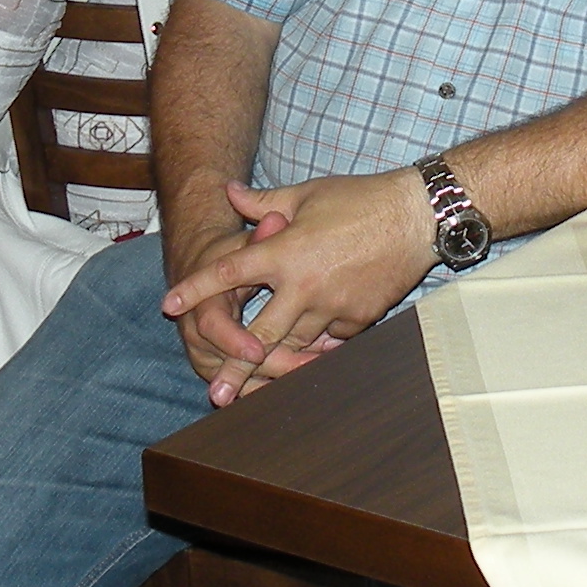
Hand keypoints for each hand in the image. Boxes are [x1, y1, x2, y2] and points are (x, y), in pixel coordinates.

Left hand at [160, 169, 427, 403]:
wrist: (416, 216)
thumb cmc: (360, 198)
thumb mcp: (307, 194)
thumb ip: (263, 202)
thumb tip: (228, 192)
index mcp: (285, 252)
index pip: (229, 273)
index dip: (196, 288)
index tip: (169, 305)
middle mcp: (304, 286)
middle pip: (260, 335)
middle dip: (235, 367)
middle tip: (215, 393)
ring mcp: (333, 306)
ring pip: (296, 343)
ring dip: (278, 359)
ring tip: (259, 383)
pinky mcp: (359, 318)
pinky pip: (331, 340)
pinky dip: (319, 344)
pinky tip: (312, 353)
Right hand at [162, 197, 295, 388]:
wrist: (203, 276)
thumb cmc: (228, 257)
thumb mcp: (242, 245)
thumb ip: (262, 237)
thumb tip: (276, 219)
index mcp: (202, 303)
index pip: (212, 326)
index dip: (233, 340)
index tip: (257, 349)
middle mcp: (199, 335)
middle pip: (230, 363)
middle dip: (266, 366)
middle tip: (301, 367)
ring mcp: (210, 356)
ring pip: (243, 380)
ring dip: (278, 378)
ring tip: (315, 371)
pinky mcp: (224, 371)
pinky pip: (251, 385)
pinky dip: (275, 384)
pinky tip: (307, 378)